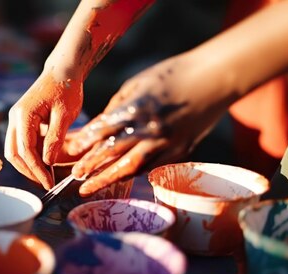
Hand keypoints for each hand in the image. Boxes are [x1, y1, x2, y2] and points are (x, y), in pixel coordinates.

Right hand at [5, 71, 83, 189]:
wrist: (63, 71)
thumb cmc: (66, 89)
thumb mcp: (65, 114)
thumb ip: (55, 138)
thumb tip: (48, 162)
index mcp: (24, 115)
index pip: (25, 150)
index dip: (37, 169)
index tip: (49, 183)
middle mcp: (15, 118)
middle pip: (14, 153)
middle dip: (29, 171)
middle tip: (47, 183)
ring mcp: (16, 120)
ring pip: (14, 151)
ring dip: (28, 165)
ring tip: (46, 175)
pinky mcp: (22, 122)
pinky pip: (21, 144)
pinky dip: (31, 156)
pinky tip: (46, 163)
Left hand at [67, 52, 232, 196]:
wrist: (216, 77)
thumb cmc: (173, 74)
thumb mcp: (137, 84)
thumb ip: (116, 107)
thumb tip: (97, 128)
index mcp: (138, 108)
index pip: (104, 129)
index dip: (86, 142)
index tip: (71, 151)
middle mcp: (151, 129)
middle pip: (115, 152)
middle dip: (92, 166)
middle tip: (75, 176)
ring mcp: (167, 142)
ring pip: (133, 167)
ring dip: (109, 178)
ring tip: (91, 186)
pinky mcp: (181, 150)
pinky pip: (152, 167)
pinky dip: (133, 173)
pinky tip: (118, 178)